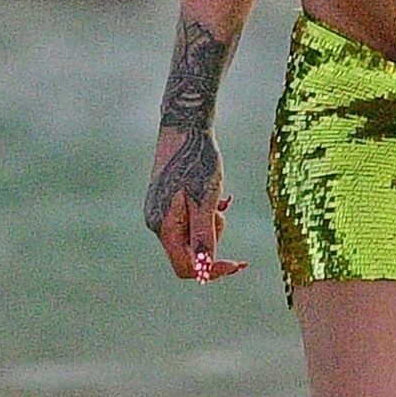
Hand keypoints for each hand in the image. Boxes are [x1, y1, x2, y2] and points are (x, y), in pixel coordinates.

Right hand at [144, 125, 247, 280]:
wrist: (184, 126)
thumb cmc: (197, 161)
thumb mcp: (207, 201)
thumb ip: (204, 237)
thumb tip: (203, 270)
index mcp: (164, 227)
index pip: (187, 267)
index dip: (212, 270)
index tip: (238, 263)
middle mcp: (157, 222)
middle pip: (190, 251)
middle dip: (213, 237)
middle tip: (223, 210)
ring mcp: (160, 210)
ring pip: (192, 233)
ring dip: (211, 222)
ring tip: (218, 195)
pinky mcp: (166, 200)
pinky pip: (190, 218)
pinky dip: (206, 211)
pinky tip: (218, 194)